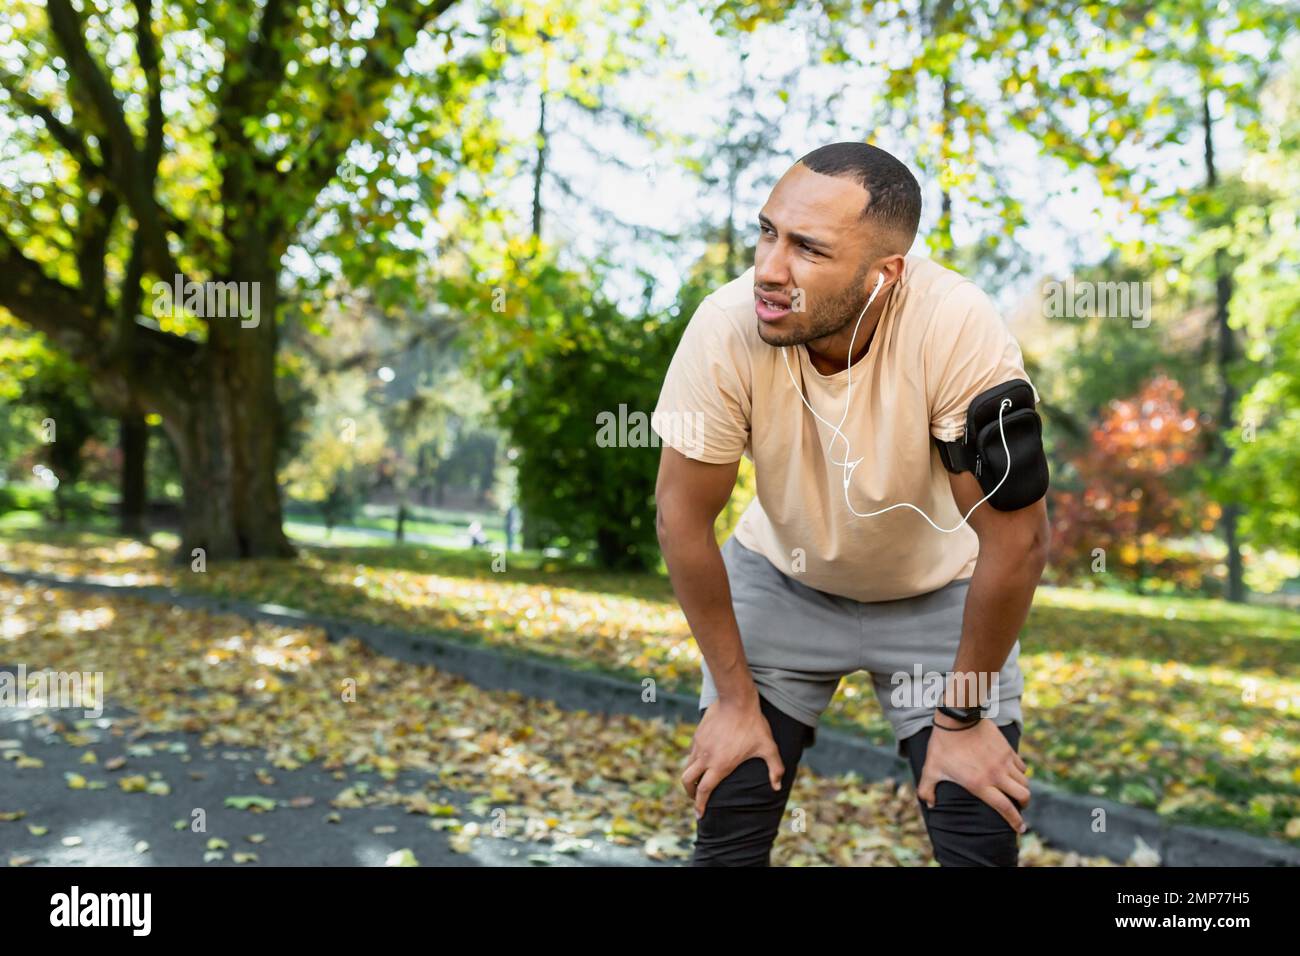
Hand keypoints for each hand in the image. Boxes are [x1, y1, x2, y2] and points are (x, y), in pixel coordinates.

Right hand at [681, 691, 783, 818]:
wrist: (736, 699)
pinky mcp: (698, 734)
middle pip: (687, 781)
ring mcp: (699, 745)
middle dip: (689, 793)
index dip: (699, 805)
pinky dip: (694, 760)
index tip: (699, 814)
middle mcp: (706, 757)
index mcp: (720, 765)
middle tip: (695, 797)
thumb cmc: (753, 724)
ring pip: (688, 765)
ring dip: (691, 776)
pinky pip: (692, 752)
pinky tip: (703, 759)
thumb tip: (778, 787)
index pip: (704, 791)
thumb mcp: (768, 747)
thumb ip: (775, 768)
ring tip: (699, 780)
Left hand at [915, 716, 1030, 833]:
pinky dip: (1020, 772)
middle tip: (1020, 807)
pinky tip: (1014, 773)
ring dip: (1023, 789)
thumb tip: (929, 805)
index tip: (1021, 829)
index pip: (1005, 808)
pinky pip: (1021, 766)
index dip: (1015, 821)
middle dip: (1024, 804)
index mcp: (980, 784)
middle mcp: (996, 775)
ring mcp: (1004, 762)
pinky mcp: (1007, 749)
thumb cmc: (943, 744)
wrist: (957, 718)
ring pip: (1024, 781)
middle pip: (1023, 796)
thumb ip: (927, 789)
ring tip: (1017, 791)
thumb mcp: (931, 768)